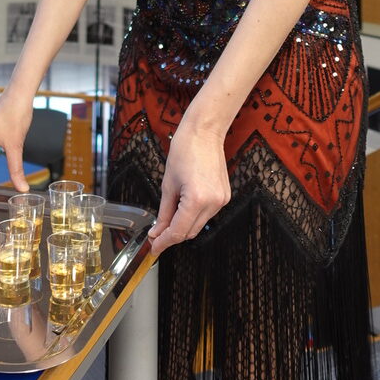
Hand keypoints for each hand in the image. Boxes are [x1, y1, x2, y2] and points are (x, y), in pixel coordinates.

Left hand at [147, 121, 229, 256]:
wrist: (205, 132)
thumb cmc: (185, 150)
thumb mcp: (168, 184)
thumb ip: (164, 212)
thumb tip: (158, 231)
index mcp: (197, 199)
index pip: (179, 232)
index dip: (164, 242)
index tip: (154, 247)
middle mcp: (213, 203)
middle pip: (190, 232)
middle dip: (172, 235)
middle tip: (157, 233)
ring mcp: (221, 201)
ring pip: (198, 225)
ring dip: (183, 225)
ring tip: (169, 215)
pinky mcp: (225, 196)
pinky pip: (207, 214)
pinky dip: (194, 215)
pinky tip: (184, 207)